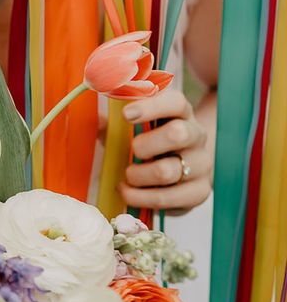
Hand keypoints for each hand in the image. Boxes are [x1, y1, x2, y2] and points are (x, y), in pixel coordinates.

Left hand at [117, 89, 212, 211]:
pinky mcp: (199, 191)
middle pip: (178, 134)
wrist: (184, 172)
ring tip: (128, 176)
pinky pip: (166, 198)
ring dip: (138, 176)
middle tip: (133, 152)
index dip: (151, 107)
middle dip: (144, 145)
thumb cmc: (152, 145)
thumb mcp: (136, 131)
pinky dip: (140, 197)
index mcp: (182, 114)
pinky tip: (129, 192)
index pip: (176, 103)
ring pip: (168, 171)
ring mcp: (202, 164)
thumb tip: (98, 122)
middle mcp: (197, 136)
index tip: (126, 114)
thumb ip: (115, 126)